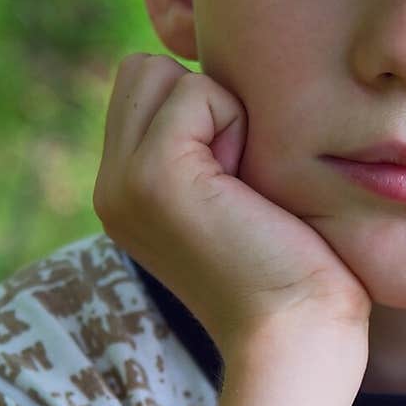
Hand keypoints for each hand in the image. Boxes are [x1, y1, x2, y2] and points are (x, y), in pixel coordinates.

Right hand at [93, 54, 371, 358]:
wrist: (296, 336)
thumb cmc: (295, 271)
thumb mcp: (236, 195)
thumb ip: (208, 144)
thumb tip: (213, 74)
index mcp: (124, 193)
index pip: (141, 85)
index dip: (202, 110)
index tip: (237, 183)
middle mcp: (109, 187)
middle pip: (143, 69)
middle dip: (204, 103)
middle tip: (240, 179)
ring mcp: (123, 181)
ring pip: (163, 72)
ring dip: (220, 111)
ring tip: (243, 185)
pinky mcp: (153, 175)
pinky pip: (197, 92)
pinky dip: (236, 124)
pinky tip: (248, 189)